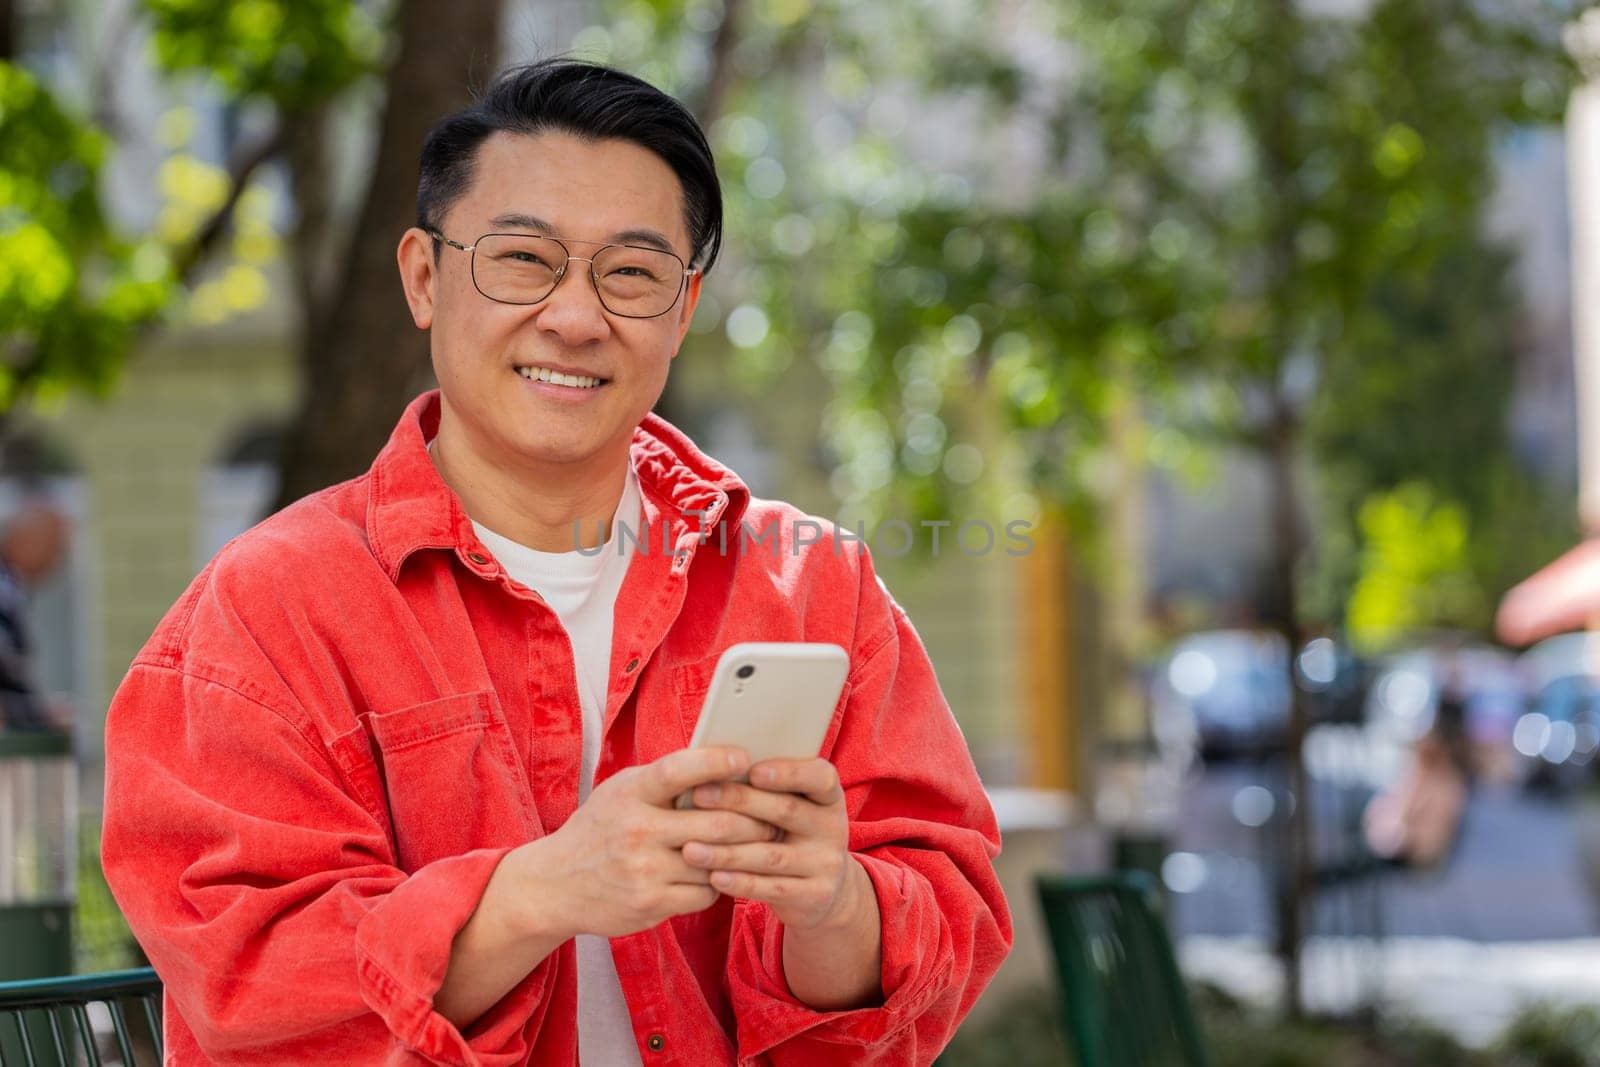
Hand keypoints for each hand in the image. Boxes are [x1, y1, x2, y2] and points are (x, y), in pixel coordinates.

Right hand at [528, 746, 780, 938]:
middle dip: (753, 818)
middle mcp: (637, 830)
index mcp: (630, 793)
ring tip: (759, 843)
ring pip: (717, 860)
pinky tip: (720, 873)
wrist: (554, 884)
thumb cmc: (600, 828)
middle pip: (715, 821)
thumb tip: (721, 759)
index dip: (714, 762)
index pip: (677, 771)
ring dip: (742, 853)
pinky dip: (720, 882)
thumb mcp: (620, 792)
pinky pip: (706, 892)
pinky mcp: (651, 904)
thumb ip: (663, 780)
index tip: (744, 758)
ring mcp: (644, 870)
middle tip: (775, 813)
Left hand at [681, 758, 865, 930]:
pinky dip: (739, 882)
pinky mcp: (815, 896)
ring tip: (690, 848)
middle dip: (739, 801)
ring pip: (771, 855)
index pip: (820, 777)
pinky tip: (712, 877)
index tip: (752, 770)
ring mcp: (826, 864)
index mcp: (829, 797)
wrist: (823, 893)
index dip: (789, 772)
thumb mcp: (792, 808)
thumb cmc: (791, 835)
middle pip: (786, 811)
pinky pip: (771, 889)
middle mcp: (833, 828)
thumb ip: (766, 789)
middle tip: (698, 795)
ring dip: (727, 851)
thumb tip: (716, 766)